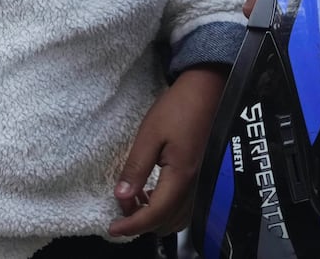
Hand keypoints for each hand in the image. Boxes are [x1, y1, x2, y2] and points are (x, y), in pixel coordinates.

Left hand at [110, 64, 227, 237]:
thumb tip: (121, 196)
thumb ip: (136, 167)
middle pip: (167, 222)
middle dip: (141, 221)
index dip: (131, 226)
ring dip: (155, 216)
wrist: (207, 90)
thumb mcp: (150, 134)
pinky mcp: (205, 177)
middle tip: (121, 206)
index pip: (154, 215)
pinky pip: (185, 206)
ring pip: (178, 218)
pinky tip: (152, 192)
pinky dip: (167, 208)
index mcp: (181, 177)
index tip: (112, 228)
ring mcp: (203, 183)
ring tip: (134, 199)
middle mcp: (195, 186)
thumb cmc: (178, 107)